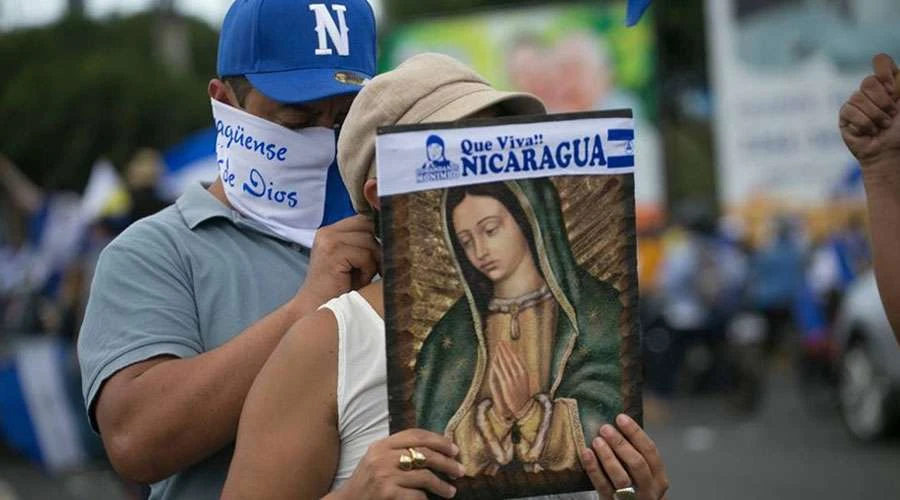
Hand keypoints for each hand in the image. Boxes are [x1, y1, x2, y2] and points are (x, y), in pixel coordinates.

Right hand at [300, 214, 379, 304]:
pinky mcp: (333, 253)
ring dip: (373, 261)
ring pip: (369, 241)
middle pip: (368, 226)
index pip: (363, 220)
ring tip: (364, 277)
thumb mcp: (354, 261)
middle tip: (378, 267)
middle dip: (377, 248)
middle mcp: (327, 232)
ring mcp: (329, 241)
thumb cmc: (339, 288)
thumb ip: (365, 244)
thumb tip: (395, 235)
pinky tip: (359, 281)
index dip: (377, 234)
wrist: (316, 308)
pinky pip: (365, 255)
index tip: (382, 254)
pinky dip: (368, 270)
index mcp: (331, 231)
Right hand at [332, 429, 463, 499]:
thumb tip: (436, 447)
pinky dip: (426, 499)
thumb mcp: (378, 458)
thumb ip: (399, 449)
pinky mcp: (387, 494)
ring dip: (442, 485)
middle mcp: (383, 457)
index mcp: (382, 444)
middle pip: (424, 454)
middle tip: (460, 470)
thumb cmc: (367, 481)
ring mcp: (385, 476)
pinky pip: (417, 495)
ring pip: (425, 476)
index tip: (454, 449)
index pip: (416, 435)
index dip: (439, 440)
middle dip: (447, 463)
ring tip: (451, 491)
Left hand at [488, 342, 531, 420]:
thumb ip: (520, 371)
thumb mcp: (524, 380)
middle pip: (511, 359)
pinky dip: (497, 365)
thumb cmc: (523, 393)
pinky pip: (501, 372)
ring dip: (500, 355)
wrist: (523, 406)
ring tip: (497, 348)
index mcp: (524, 372)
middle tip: (500, 342)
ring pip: (505, 364)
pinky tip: (493, 360)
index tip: (506, 344)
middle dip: (505, 349)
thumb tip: (517, 361)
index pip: (516, 358)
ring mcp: (513, 379)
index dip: (510, 350)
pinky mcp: (507, 384)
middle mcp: (519, 374)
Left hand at [580, 414, 668, 499]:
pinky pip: (603, 486)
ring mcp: (632, 499)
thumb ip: (635, 453)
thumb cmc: (634, 486)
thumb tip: (616, 424)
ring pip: (621, 477)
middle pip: (637, 463)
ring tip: (597, 441)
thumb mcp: (642, 472)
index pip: (650, 450)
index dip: (635, 432)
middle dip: (620, 443)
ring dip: (608, 456)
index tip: (620, 418)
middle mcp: (649, 488)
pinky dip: (594, 469)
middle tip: (605, 428)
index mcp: (659, 477)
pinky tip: (587, 454)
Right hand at [840, 53, 899, 167]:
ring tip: (881, 126)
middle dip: (883, 101)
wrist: (890, 151)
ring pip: (859, 98)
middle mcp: (871, 90)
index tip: (893, 90)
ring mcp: (856, 102)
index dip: (885, 72)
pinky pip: (850, 111)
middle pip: (869, 81)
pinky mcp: (845, 115)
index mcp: (888, 83)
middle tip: (890, 114)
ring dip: (876, 116)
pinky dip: (864, 123)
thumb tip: (885, 64)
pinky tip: (869, 131)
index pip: (881, 61)